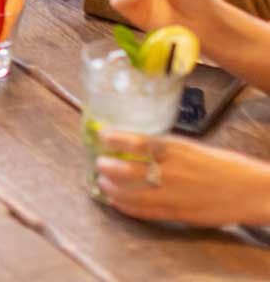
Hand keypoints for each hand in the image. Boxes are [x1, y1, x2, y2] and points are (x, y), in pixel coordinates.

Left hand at [95, 132, 269, 225]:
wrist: (251, 191)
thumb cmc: (224, 164)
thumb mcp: (192, 147)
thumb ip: (166, 147)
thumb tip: (137, 144)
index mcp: (177, 149)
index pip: (138, 141)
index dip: (116, 138)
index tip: (101, 135)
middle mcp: (173, 172)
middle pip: (130, 170)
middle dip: (109, 168)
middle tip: (98, 163)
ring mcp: (175, 195)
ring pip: (134, 194)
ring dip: (114, 190)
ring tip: (102, 184)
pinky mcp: (180, 214)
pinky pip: (148, 212)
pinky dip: (129, 208)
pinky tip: (117, 203)